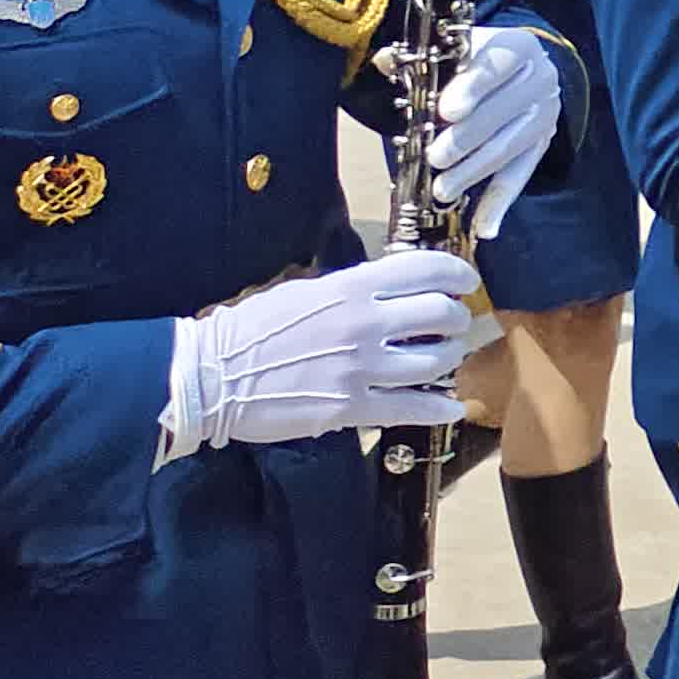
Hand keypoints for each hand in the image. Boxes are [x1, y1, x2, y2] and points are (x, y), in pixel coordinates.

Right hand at [163, 249, 478, 458]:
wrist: (211, 376)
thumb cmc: (252, 329)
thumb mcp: (305, 291)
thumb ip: (351, 289)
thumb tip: (388, 286)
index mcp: (352, 288)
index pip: (426, 270)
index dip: (458, 275)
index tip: (467, 283)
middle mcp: (364, 324)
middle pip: (440, 315)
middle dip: (457, 320)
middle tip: (454, 326)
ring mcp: (360, 368)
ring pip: (434, 362)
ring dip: (449, 360)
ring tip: (446, 360)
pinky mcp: (349, 408)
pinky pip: (410, 408)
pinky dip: (438, 409)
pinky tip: (450, 408)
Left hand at [430, 26, 564, 239]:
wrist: (521, 69)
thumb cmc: (476, 59)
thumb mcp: (455, 49)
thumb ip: (420, 57)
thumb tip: (384, 61)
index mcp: (517, 47)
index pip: (498, 64)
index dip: (473, 87)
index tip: (447, 111)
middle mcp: (541, 79)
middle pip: (505, 111)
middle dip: (468, 138)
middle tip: (436, 157)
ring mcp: (545, 115)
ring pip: (511, 147)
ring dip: (475, 172)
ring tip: (442, 190)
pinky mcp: (541, 145)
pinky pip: (521, 175)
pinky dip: (501, 203)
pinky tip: (483, 228)